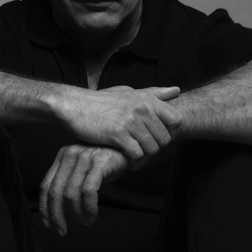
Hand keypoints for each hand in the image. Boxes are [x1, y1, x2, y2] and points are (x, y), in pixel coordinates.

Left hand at [38, 144, 129, 235]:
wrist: (128, 148)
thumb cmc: (104, 163)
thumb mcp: (82, 170)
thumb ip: (69, 184)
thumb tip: (58, 211)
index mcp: (61, 157)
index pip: (46, 186)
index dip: (44, 208)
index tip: (48, 225)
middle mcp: (70, 155)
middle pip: (55, 192)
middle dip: (57, 216)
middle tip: (62, 231)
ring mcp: (84, 157)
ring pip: (71, 194)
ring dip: (77, 214)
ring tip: (85, 222)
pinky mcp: (99, 162)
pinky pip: (88, 191)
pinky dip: (89, 208)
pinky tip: (92, 216)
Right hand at [55, 85, 182, 163]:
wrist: (74, 105)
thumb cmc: (101, 101)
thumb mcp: (129, 92)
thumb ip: (154, 93)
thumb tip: (177, 90)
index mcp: (146, 99)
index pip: (176, 120)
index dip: (170, 132)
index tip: (157, 136)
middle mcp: (141, 109)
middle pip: (165, 138)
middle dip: (155, 147)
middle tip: (142, 148)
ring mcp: (130, 122)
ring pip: (152, 149)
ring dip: (144, 155)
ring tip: (133, 154)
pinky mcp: (118, 135)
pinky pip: (137, 154)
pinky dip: (133, 161)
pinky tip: (125, 158)